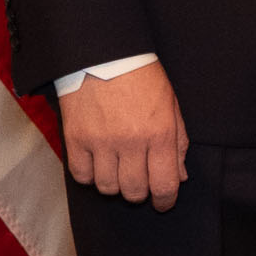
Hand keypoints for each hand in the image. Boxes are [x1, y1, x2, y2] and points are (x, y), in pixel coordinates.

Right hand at [60, 61, 189, 209]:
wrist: (104, 53)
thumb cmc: (142, 77)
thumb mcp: (171, 106)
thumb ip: (177, 143)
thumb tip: (179, 177)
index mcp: (160, 134)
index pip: (165, 185)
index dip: (166, 201)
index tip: (163, 203)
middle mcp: (131, 142)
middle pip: (134, 191)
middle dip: (140, 193)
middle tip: (139, 181)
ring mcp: (101, 142)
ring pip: (108, 187)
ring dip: (114, 184)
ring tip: (117, 169)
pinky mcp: (76, 138)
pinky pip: (82, 175)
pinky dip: (90, 175)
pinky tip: (97, 163)